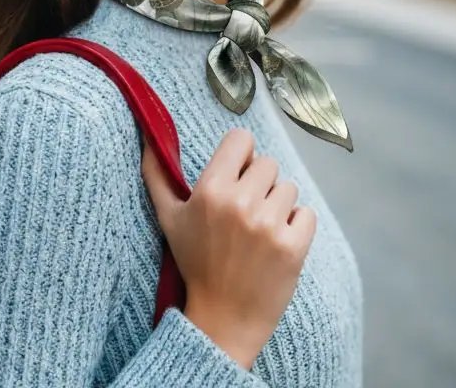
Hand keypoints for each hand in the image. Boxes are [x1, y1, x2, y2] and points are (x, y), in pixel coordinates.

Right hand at [141, 128, 315, 368]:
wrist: (223, 320)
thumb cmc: (195, 263)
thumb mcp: (169, 218)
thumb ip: (157, 174)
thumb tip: (148, 136)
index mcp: (211, 190)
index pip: (242, 139)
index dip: (241, 156)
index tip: (236, 177)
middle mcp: (241, 203)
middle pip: (268, 163)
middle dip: (259, 184)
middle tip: (245, 212)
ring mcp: (269, 225)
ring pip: (289, 188)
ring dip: (278, 206)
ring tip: (259, 231)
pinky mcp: (293, 246)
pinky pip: (307, 213)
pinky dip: (297, 226)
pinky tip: (278, 243)